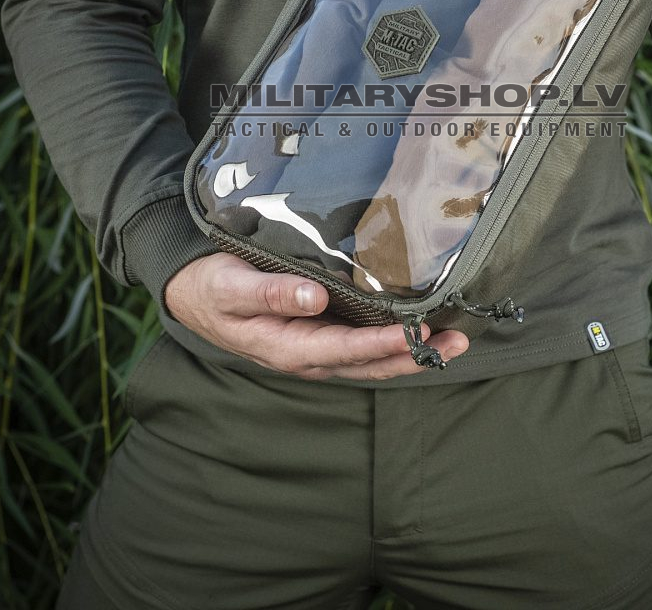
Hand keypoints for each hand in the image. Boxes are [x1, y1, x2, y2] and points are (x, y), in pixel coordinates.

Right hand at [164, 252, 468, 380]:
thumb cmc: (212, 287)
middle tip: (457, 342)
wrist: (194, 293)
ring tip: (453, 341)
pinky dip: (393, 343)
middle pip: (369, 363)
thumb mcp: (233, 287)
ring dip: (412, 353)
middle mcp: (308, 355)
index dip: (383, 344)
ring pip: (371, 360)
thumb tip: (313, 298)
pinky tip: (418, 331)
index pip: (345, 349)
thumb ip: (270, 293)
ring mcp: (316, 350)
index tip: (417, 333)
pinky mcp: (320, 337)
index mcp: (287, 346)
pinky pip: (362, 347)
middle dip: (414, 356)